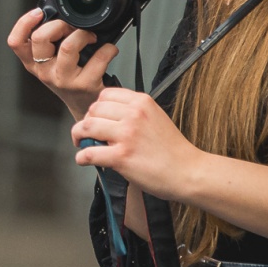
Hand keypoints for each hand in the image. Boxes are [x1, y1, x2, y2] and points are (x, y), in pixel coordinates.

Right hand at [8, 8, 116, 118]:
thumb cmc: (71, 80)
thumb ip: (51, 42)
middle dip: (60, 24)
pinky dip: (109, 48)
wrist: (85, 106)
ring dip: (84, 34)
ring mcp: (63, 80)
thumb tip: (64, 17)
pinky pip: (99, 57)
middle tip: (72, 27)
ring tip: (92, 37)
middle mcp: (45, 72)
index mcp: (33, 64)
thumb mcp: (52, 63)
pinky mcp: (84, 85)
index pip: (16, 43)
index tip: (38, 12)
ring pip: (68, 46)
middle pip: (40, 38)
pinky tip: (109, 50)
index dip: (24, 23)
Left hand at [71, 87, 205, 196]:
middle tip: (87, 134)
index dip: (96, 108)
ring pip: (86, 127)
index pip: (105, 94)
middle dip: (86, 122)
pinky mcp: (121, 156)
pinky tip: (84, 160)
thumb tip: (107, 118)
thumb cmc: (173, 150)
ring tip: (82, 144)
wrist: (189, 172)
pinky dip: (81, 157)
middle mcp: (133, 114)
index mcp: (142, 102)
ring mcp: (127, 135)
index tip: (96, 118)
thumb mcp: (156, 117)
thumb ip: (133, 113)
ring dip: (79, 136)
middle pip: (93, 109)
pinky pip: (89, 153)